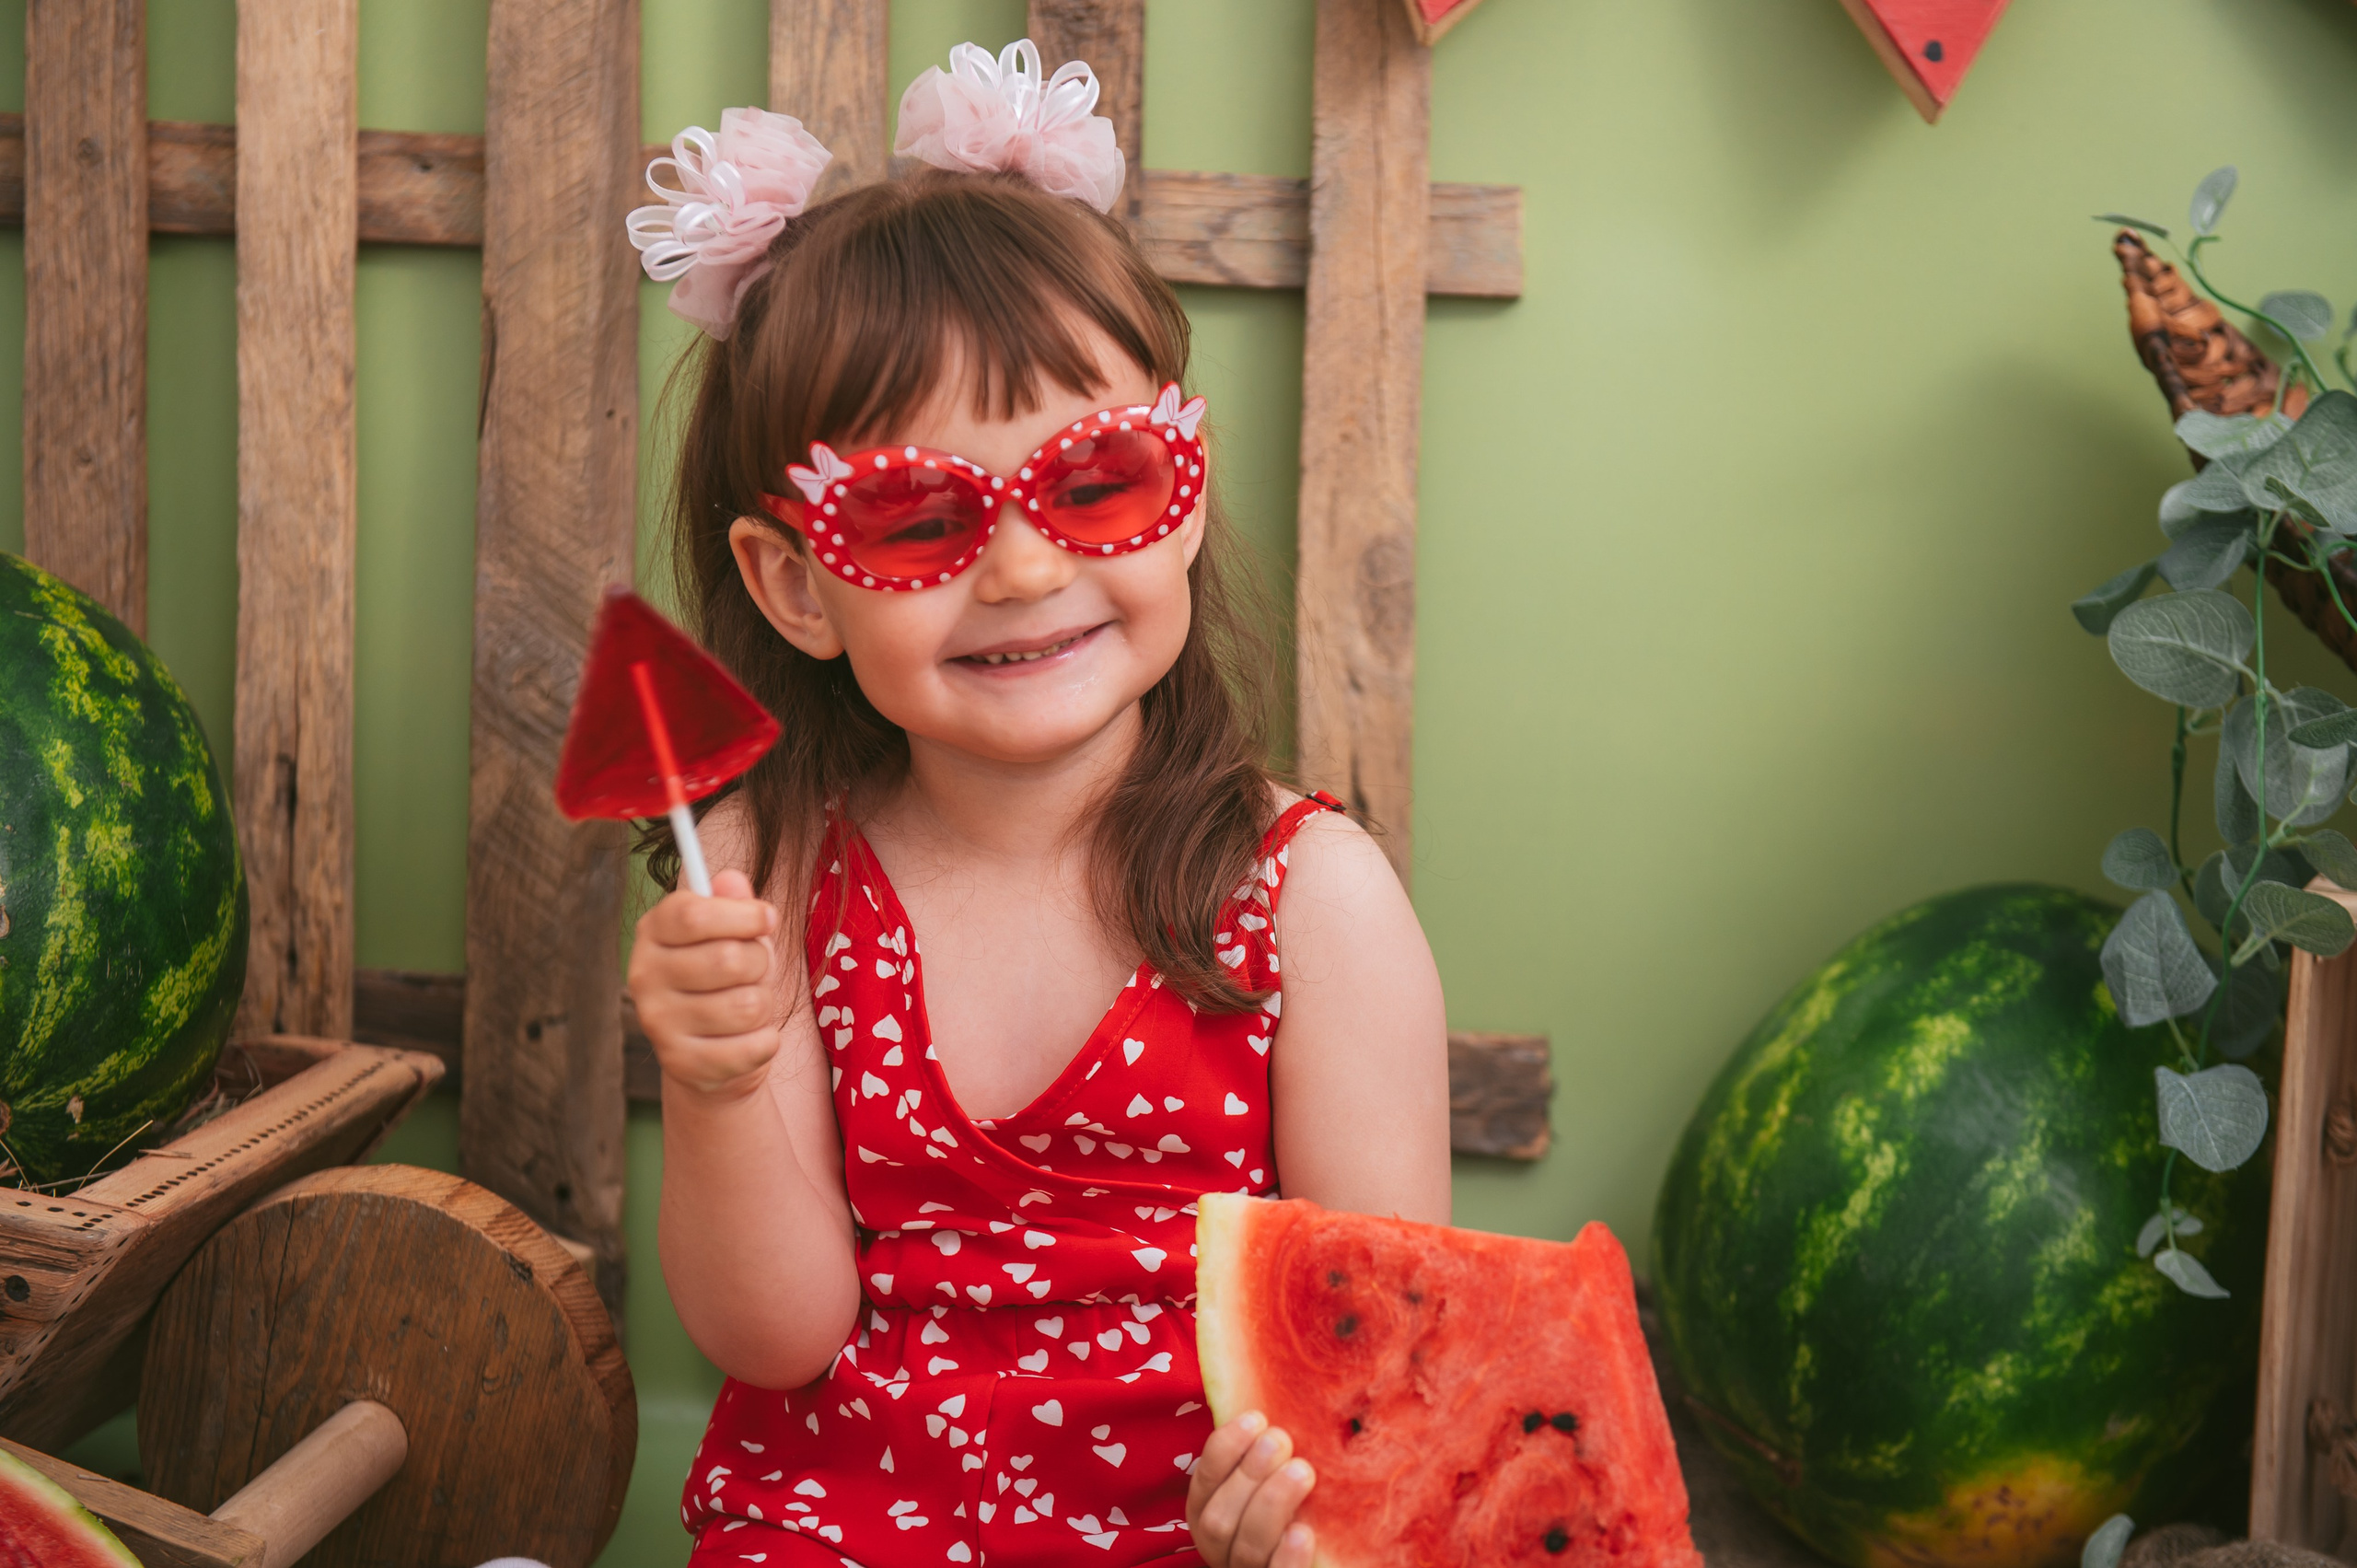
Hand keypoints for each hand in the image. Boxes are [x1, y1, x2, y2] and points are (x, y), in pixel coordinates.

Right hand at [627, 868, 782, 1099]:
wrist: (710, 1052)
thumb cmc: (726, 978)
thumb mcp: (733, 933)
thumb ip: (732, 904)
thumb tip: (732, 880)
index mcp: (653, 931)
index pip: (692, 913)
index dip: (742, 915)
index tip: (768, 919)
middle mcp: (644, 975)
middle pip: (729, 958)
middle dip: (761, 964)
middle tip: (755, 972)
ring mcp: (658, 1022)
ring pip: (746, 1005)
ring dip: (764, 1005)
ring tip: (749, 1006)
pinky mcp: (680, 1064)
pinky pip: (752, 1047)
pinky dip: (766, 1042)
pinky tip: (750, 1038)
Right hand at [1188, 1411, 1315, 1567]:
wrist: (1305, 1554)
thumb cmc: (1292, 1507)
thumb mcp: (1267, 1479)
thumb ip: (1263, 1453)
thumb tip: (1271, 1408)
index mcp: (1207, 1516)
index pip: (1204, 1482)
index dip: (1224, 1449)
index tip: (1256, 1418)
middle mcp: (1220, 1549)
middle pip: (1220, 1519)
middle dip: (1248, 1474)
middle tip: (1280, 1439)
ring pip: (1246, 1549)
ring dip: (1271, 1504)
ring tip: (1302, 1470)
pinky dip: (1286, 1558)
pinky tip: (1304, 1532)